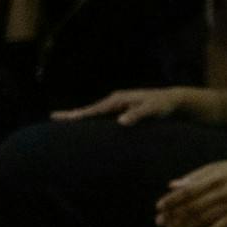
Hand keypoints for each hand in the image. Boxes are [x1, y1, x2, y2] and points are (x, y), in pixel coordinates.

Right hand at [54, 87, 193, 125]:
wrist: (174, 100)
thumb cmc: (163, 105)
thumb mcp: (152, 109)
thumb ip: (138, 114)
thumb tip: (121, 122)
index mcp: (118, 100)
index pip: (94, 110)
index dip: (78, 115)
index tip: (63, 119)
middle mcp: (115, 101)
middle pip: (90, 110)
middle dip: (72, 114)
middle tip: (53, 118)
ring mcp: (118, 105)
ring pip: (95, 113)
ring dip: (80, 118)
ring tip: (62, 122)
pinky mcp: (123, 111)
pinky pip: (104, 117)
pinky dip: (93, 120)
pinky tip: (86, 127)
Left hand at [155, 156, 226, 226]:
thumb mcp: (216, 167)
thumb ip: (194, 176)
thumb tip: (171, 186)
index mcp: (216, 177)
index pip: (189, 191)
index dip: (172, 200)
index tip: (159, 207)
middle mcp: (223, 192)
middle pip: (193, 207)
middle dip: (174, 215)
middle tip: (159, 221)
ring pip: (202, 219)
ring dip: (183, 226)